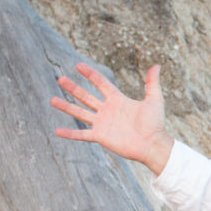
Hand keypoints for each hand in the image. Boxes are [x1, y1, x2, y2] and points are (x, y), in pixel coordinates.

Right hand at [52, 63, 172, 172]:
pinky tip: (57, 131)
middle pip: (86, 96)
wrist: (153, 144)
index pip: (101, 84)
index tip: (78, 65)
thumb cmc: (155, 123)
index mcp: (118, 100)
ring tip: (52, 99)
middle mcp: (108, 110)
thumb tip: (157, 65)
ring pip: (80, 113)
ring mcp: (103, 123)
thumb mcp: (154, 100)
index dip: (91, 74)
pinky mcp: (101, 136)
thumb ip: (152, 83)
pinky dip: (70, 133)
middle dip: (73, 88)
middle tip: (60, 79)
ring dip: (66, 107)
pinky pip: (82, 134)